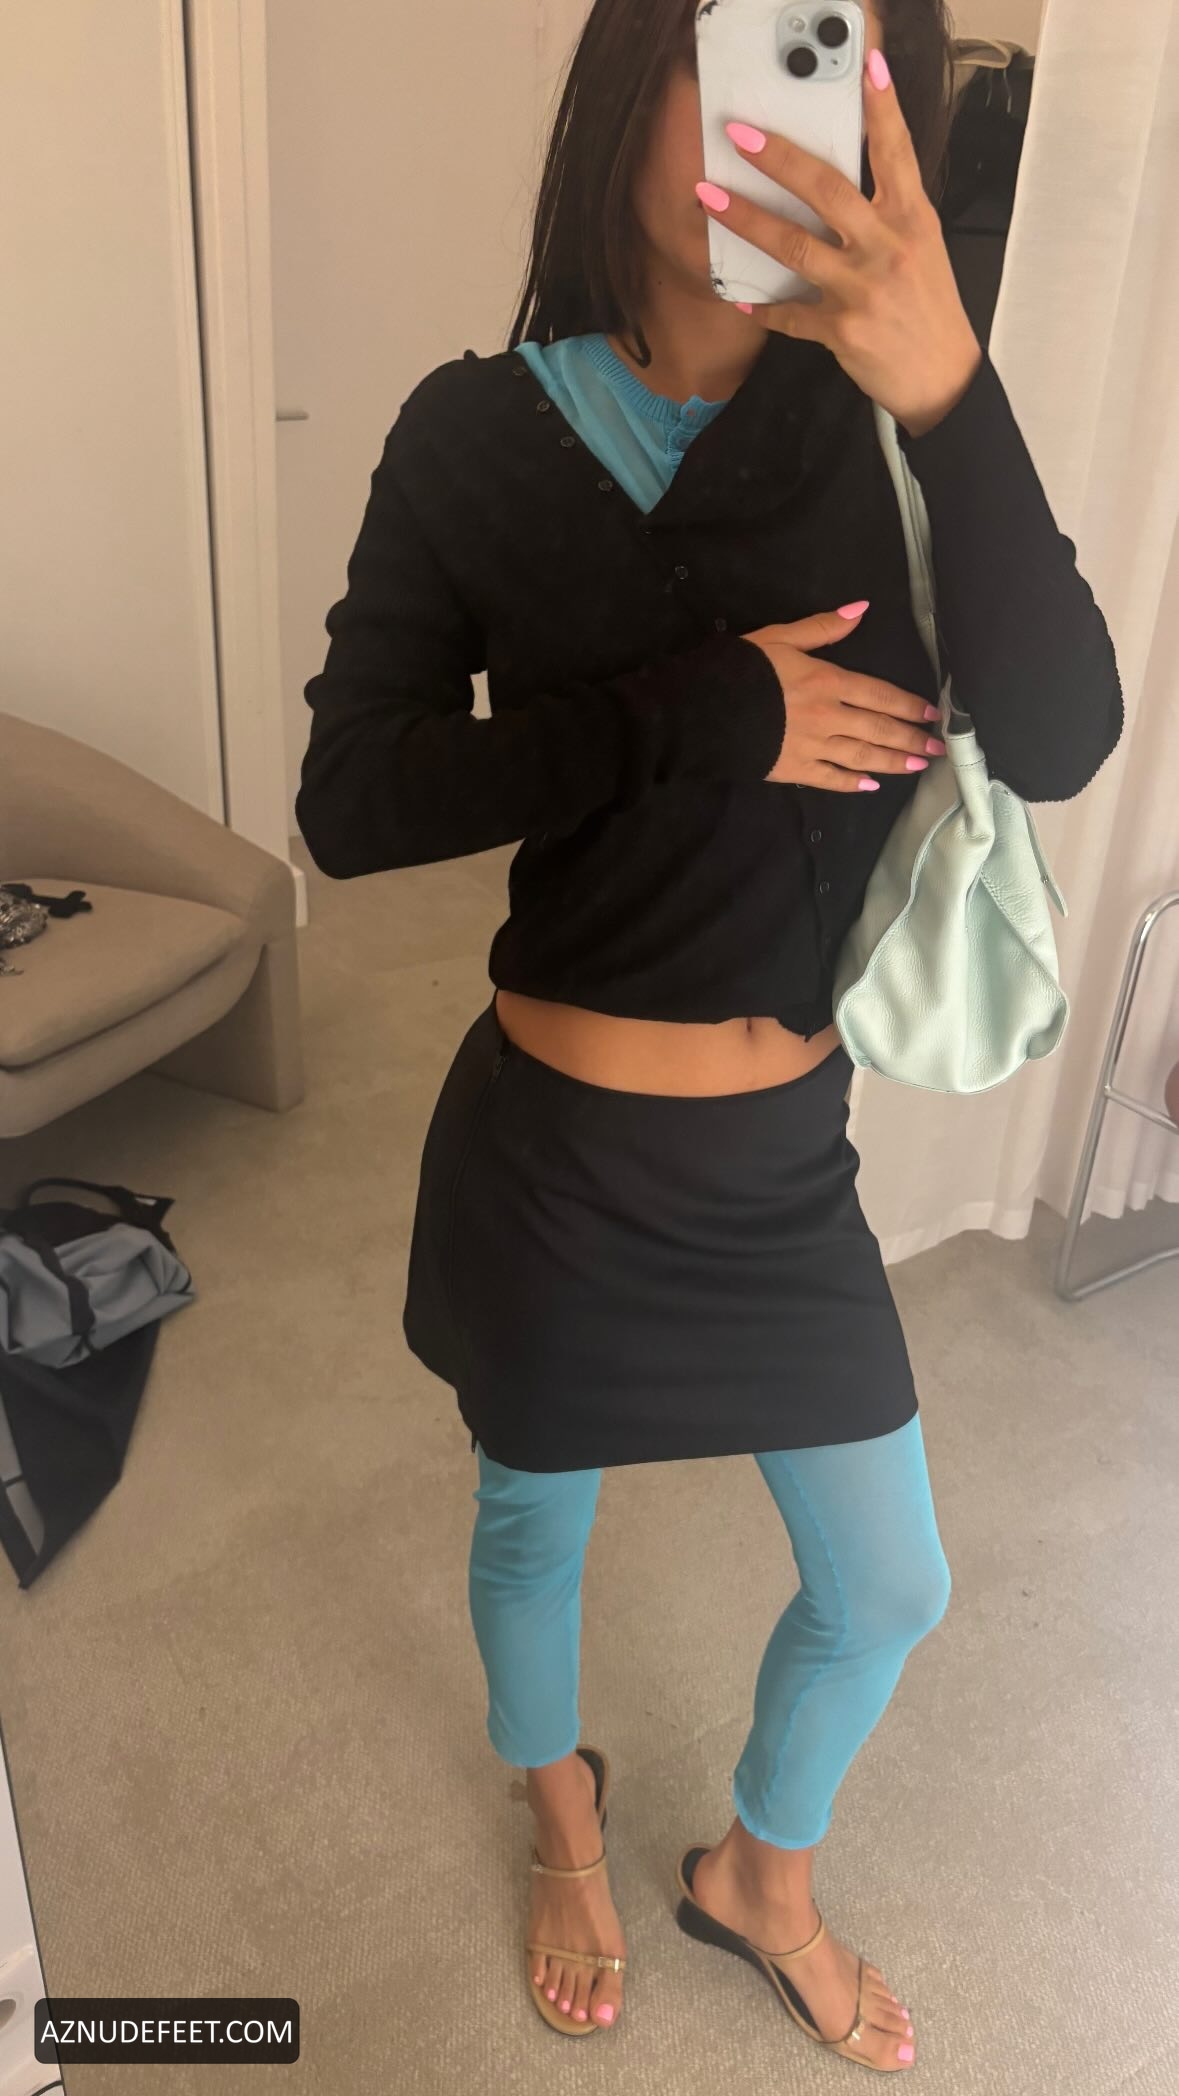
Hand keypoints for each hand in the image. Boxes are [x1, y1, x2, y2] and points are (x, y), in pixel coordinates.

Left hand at [696, 47, 982, 436]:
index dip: (882, 107)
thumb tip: (837, 185)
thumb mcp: (922, 248)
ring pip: (794, 246)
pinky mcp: (841, 330)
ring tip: (710, 200)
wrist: (943, 377)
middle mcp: (887, 247)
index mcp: (912, 220)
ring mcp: (862, 289)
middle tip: (741, 135)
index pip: (897, 152)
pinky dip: (762, 307)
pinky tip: (739, 295)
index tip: (867, 67)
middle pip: (827, 190)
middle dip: (779, 159)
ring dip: (746, 220)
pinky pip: (790, 314)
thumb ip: (886, 214)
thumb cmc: (929, 310)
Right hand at [744, 606, 945, 790]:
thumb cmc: (742, 669)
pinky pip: (830, 779)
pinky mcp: (794, 770)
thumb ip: (823, 627)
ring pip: (863, 757)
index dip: (909, 705)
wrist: (704, 710)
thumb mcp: (781, 637)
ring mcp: (813, 747)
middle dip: (912, 740)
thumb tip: (861, 609)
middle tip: (938, 749)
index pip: (880, 694)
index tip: (932, 714)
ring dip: (894, 762)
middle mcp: (828, 717)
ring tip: (918, 767)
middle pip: (879, 730)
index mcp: (828, 681)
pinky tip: (870, 786)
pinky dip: (852, 783)